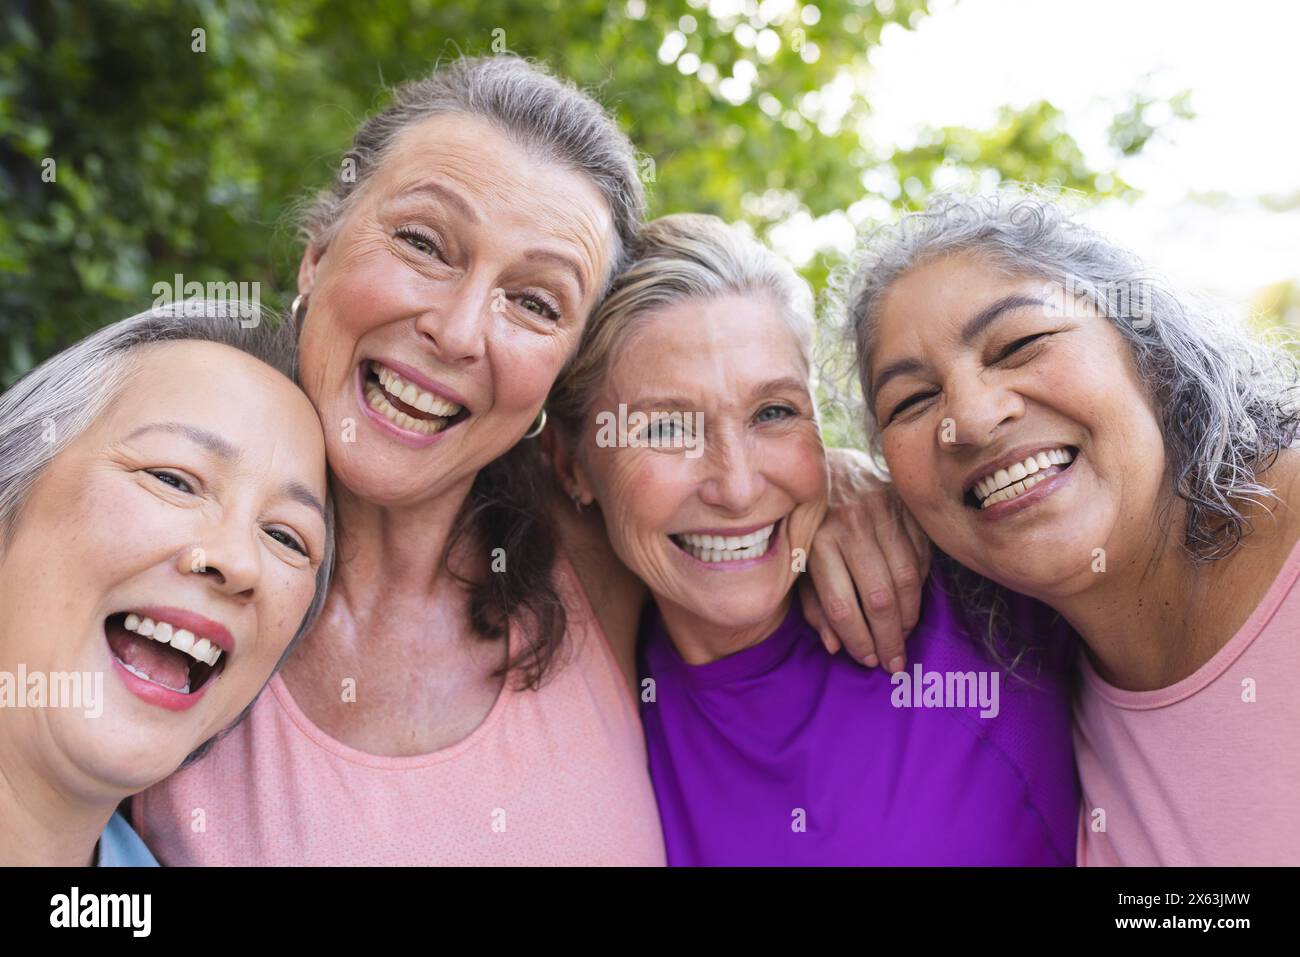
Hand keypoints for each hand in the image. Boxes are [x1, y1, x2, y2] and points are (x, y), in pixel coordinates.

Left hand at [800, 447, 930, 671]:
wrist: (829, 464)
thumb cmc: (809, 523)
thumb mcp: (798, 561)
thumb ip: (813, 604)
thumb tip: (834, 647)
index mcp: (817, 540)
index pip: (841, 604)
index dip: (856, 639)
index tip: (867, 660)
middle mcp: (849, 525)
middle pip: (878, 598)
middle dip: (889, 639)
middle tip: (894, 663)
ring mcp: (881, 513)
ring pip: (906, 580)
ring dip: (909, 618)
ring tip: (904, 638)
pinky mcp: (904, 506)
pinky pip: (920, 557)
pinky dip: (920, 588)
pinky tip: (912, 606)